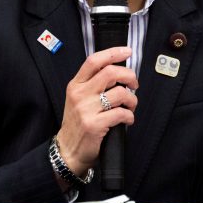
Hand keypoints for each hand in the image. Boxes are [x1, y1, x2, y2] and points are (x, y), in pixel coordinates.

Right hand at [55, 46, 138, 177]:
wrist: (68, 150)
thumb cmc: (77, 123)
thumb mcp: (78, 99)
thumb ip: (93, 84)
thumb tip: (119, 71)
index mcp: (75, 85)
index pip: (94, 60)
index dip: (113, 53)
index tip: (128, 51)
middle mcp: (79, 94)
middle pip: (110, 72)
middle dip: (129, 76)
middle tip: (134, 84)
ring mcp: (86, 109)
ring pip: (119, 93)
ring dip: (132, 99)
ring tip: (131, 106)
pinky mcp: (94, 124)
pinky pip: (121, 113)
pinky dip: (130, 116)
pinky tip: (127, 120)